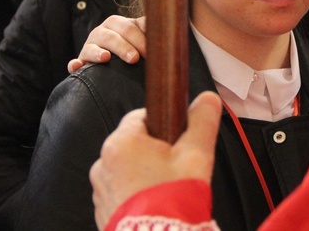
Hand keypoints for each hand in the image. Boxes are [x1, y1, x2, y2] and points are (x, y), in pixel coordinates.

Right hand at [67, 16, 146, 72]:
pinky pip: (75, 62)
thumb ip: (151, 30)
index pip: (129, 27)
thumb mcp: (141, 36)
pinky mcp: (80, 60)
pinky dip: (75, 64)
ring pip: (94, 47)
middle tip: (135, 58)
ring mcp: (90, 45)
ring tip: (106, 58)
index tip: (152, 51)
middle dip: (125, 46)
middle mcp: (103, 31)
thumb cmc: (133, 47)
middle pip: (114, 36)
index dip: (141, 38)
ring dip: (99, 52)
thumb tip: (168, 24)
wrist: (113, 61)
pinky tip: (78, 66)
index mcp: (119, 23)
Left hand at [90, 91, 221, 229]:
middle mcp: (103, 163)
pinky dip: (136, 193)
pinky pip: (121, 192)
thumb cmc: (175, 195)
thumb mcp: (196, 153)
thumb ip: (203, 120)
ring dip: (144, 173)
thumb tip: (208, 99)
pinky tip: (156, 202)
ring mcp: (100, 189)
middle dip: (156, 151)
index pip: (141, 116)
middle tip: (178, 166)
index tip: (179, 139)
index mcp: (121, 142)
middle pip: (134, 144)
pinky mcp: (102, 210)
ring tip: (168, 188)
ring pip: (127, 168)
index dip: (164, 123)